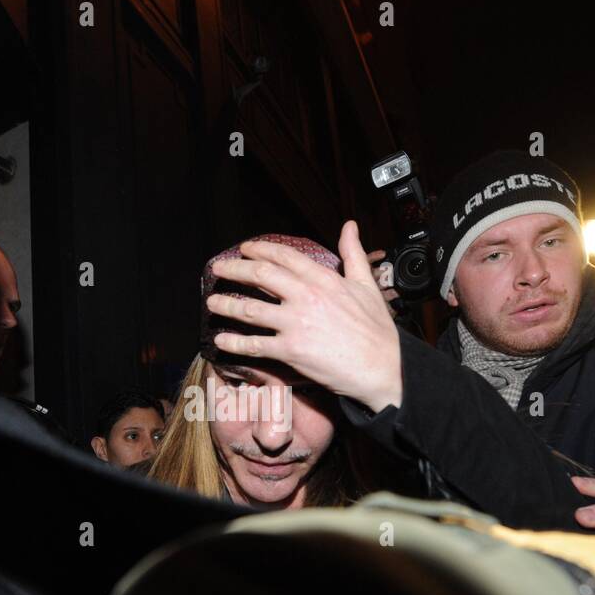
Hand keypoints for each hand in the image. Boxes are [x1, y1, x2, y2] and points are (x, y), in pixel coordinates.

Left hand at [206, 220, 402, 412]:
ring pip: (250, 309)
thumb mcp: (367, 285)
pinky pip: (254, 345)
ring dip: (226, 304)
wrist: (383, 367)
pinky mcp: (290, 350)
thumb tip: (350, 226)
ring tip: (211, 302)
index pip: (284, 256)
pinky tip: (221, 340)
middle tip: (218, 269)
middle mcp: (305, 297)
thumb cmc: (377, 330)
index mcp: (323, 279)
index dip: (260, 250)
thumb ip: (353, 254)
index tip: (245, 249)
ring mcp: (295, 323)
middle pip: (260, 276)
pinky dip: (234, 343)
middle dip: (234, 270)